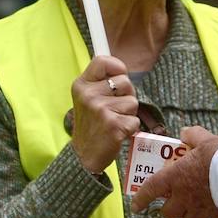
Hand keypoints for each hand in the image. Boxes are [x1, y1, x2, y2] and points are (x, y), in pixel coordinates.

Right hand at [69, 54, 138, 173]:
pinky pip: (135, 119)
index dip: (117, 67)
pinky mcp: (113, 125)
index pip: (103, 61)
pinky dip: (130, 128)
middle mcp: (89, 95)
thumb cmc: (91, 124)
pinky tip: (116, 133)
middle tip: (113, 109)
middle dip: (126, 95)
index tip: (117, 77)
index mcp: (81, 85)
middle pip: (125, 82)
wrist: (84, 156)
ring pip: (133, 101)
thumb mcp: (87, 98)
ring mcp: (100, 110)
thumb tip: (121, 66)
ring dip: (128, 113)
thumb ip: (101, 82)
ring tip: (114, 121)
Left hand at [131, 125, 217, 217]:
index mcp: (177, 176)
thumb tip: (185, 133)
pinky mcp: (217, 215)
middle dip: (169, 209)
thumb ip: (193, 136)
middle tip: (174, 202)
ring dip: (188, 215)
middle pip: (169, 213)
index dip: (142, 198)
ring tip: (194, 208)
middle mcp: (185, 196)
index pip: (152, 189)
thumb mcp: (206, 139)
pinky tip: (216, 211)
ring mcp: (201, 208)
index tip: (136, 205)